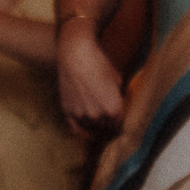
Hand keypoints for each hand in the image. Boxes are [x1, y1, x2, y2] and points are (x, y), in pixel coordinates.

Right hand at [56, 19, 124, 136]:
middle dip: (108, 123)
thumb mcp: (116, 78)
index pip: (121, 124)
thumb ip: (118, 94)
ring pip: (91, 126)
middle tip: (110, 121)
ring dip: (95, 125)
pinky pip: (75, 127)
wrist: (76, 54)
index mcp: (115, 108)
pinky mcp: (67, 109)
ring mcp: (81, 113)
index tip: (122, 124)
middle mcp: (98, 114)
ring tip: (99, 124)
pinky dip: (81, 132)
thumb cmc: (99, 62)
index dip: (122, 123)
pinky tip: (87, 135)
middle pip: (106, 126)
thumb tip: (119, 100)